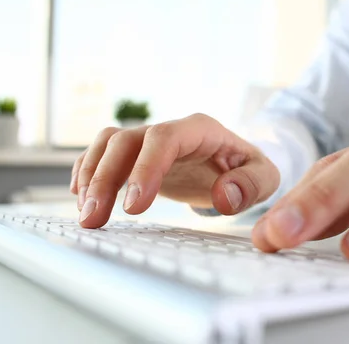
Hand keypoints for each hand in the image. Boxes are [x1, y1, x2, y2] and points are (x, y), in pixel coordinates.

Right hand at [70, 113, 278, 227]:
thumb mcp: (265, 177)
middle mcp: (168, 131)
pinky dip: (87, 173)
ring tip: (86, 215)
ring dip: (90, 176)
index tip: (134, 206)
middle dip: (105, 178)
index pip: (165, 138)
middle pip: (126, 140)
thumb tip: (223, 197)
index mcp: (200, 130)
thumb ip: (251, 185)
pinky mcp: (135, 156)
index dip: (145, 168)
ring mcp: (148, 141)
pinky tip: (83, 199)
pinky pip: (101, 154)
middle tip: (94, 218)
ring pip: (107, 143)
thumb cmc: (247, 170)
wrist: (233, 163)